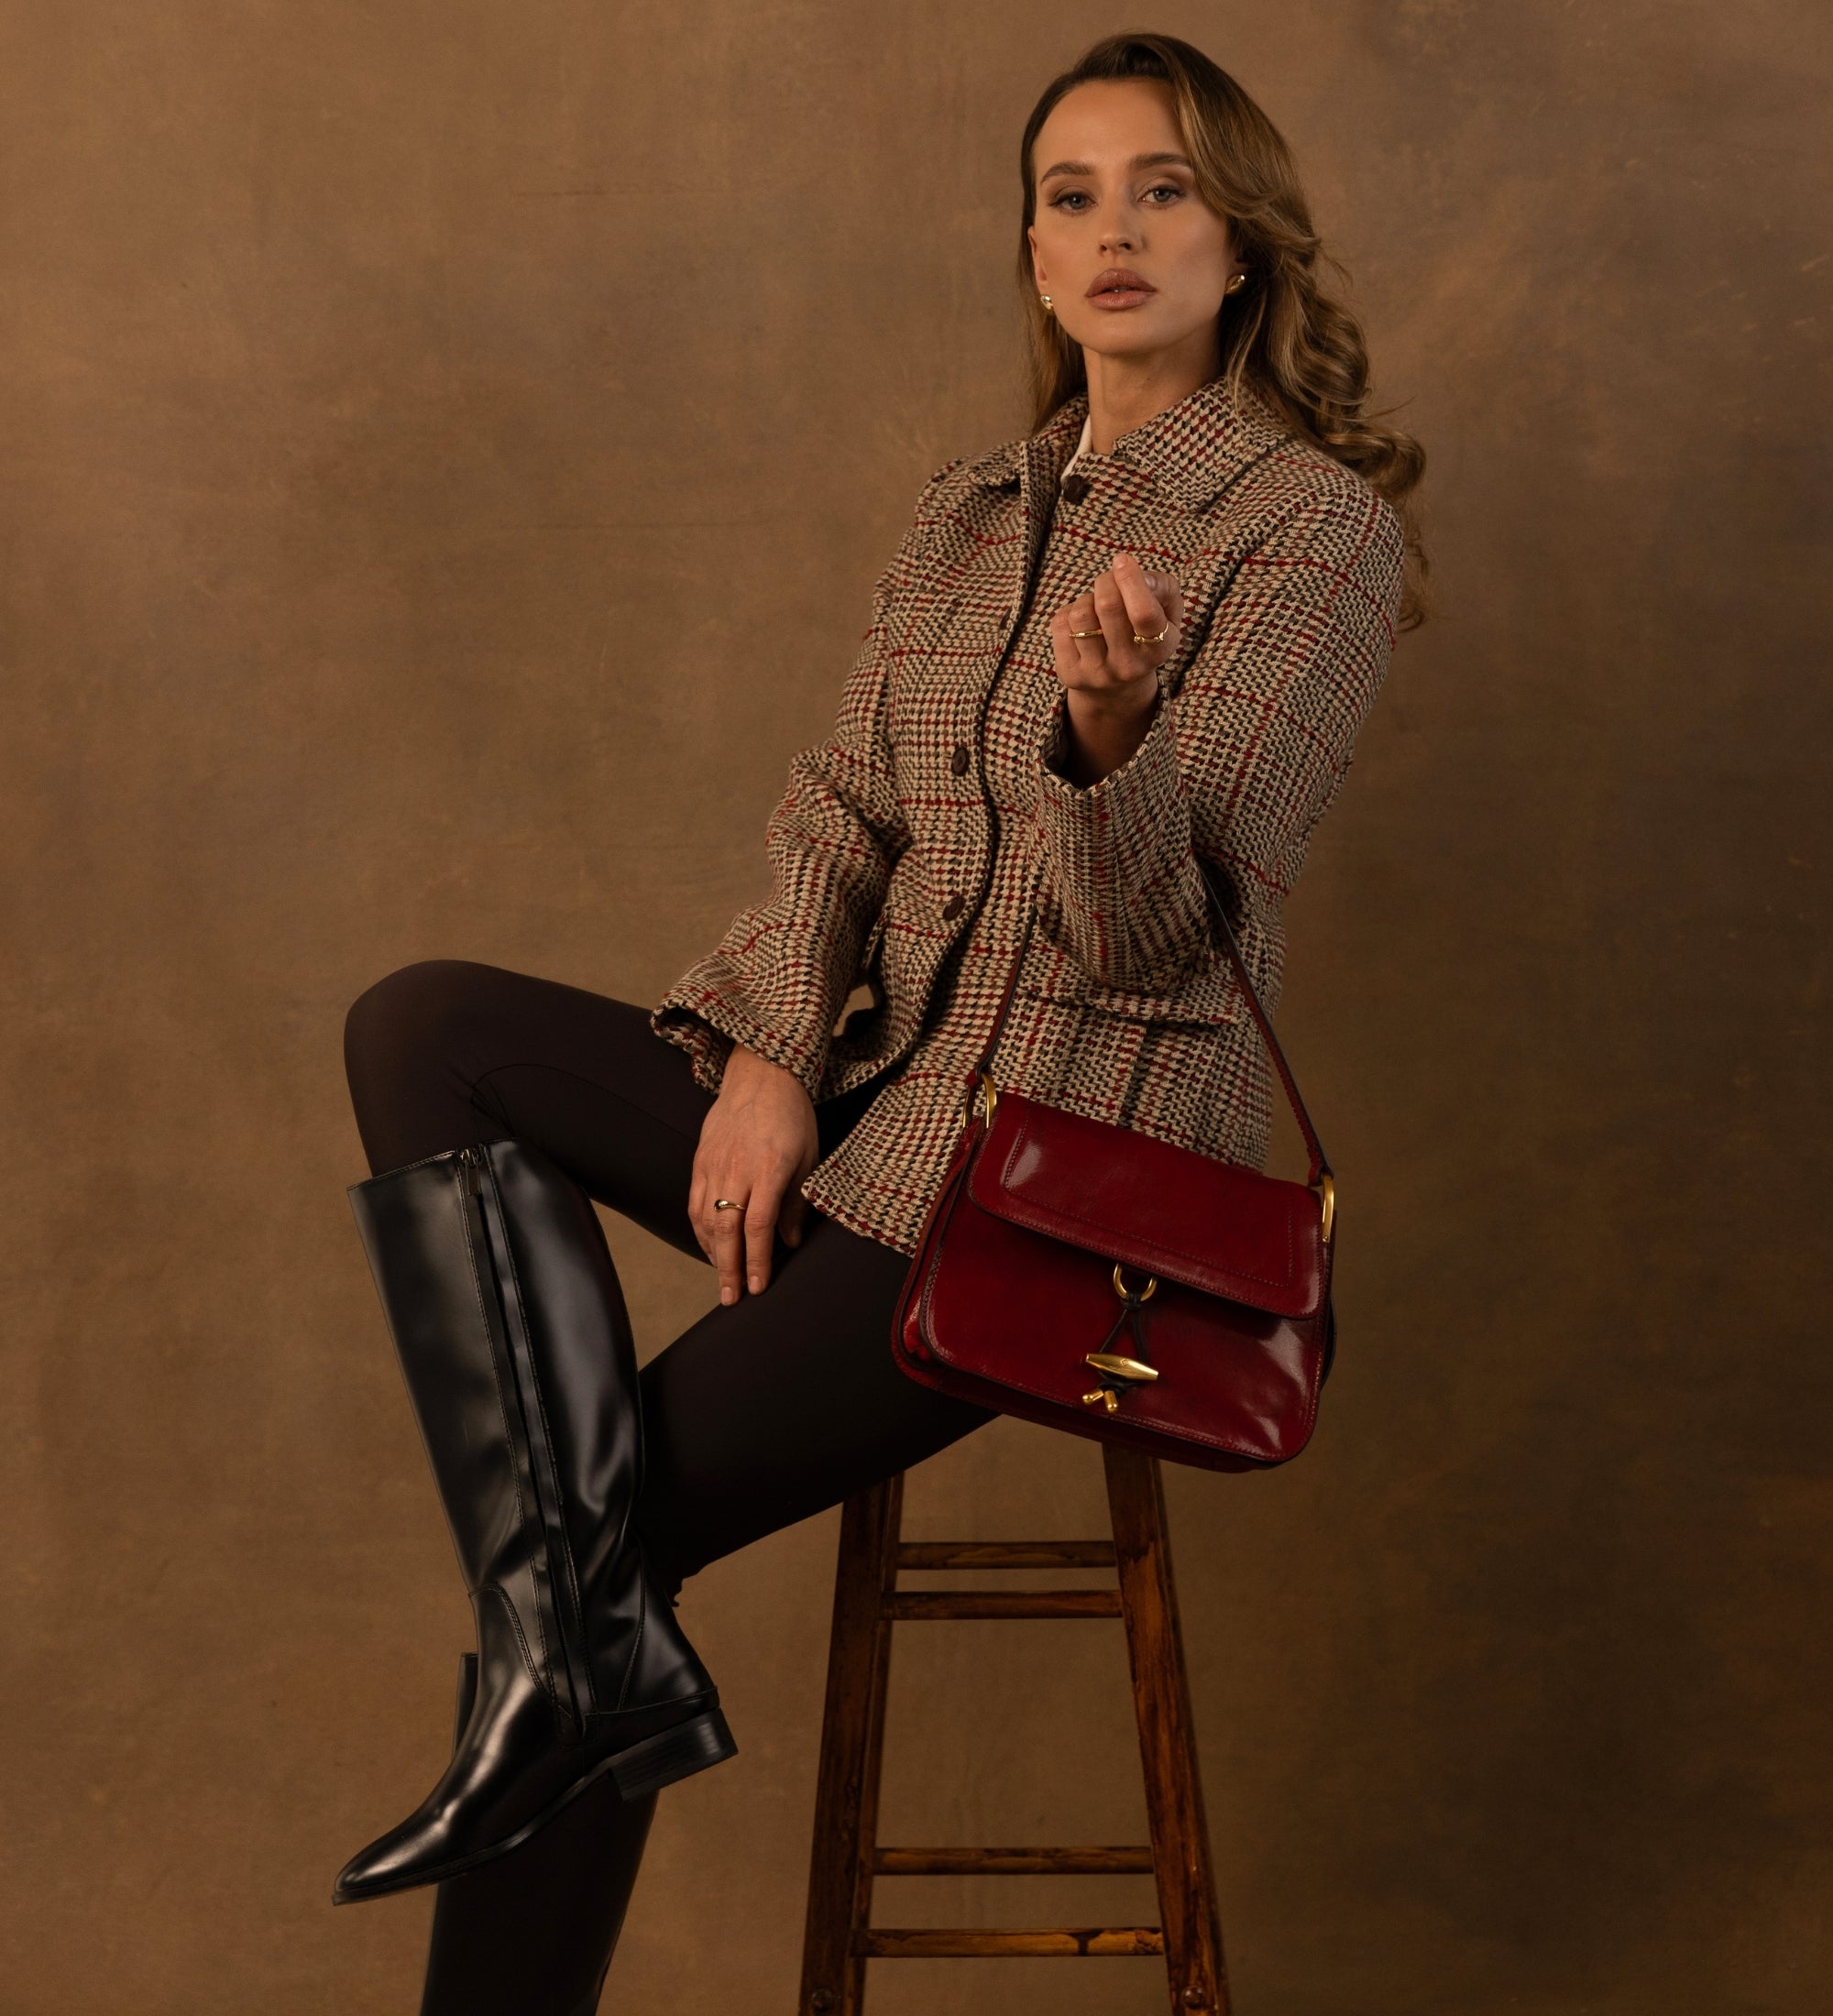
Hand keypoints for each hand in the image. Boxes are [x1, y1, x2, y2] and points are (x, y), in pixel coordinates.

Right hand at [688, 1045, 818, 1304]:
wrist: (761, 1075)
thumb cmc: (793, 1117)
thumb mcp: (809, 1158)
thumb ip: (797, 1202)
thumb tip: (790, 1244)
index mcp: (769, 1169)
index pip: (758, 1226)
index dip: (757, 1261)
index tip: (759, 1287)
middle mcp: (736, 1169)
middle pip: (726, 1230)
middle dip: (729, 1269)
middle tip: (732, 1299)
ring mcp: (713, 1164)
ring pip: (705, 1220)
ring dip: (712, 1254)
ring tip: (723, 1279)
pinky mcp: (700, 1160)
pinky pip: (695, 1203)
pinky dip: (700, 1230)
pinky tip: (710, 1248)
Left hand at [1048, 550, 1184, 782]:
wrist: (1118, 689)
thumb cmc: (1143, 636)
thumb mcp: (1168, 615)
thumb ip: (1163, 587)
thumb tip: (1132, 571)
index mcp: (1159, 648)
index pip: (1144, 613)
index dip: (1131, 581)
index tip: (1122, 560)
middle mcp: (1128, 666)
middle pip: (1108, 606)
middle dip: (1106, 580)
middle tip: (1109, 579)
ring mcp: (1097, 673)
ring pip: (1080, 614)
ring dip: (1086, 599)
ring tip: (1095, 607)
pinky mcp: (1069, 673)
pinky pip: (1061, 624)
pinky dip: (1069, 613)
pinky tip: (1082, 625)